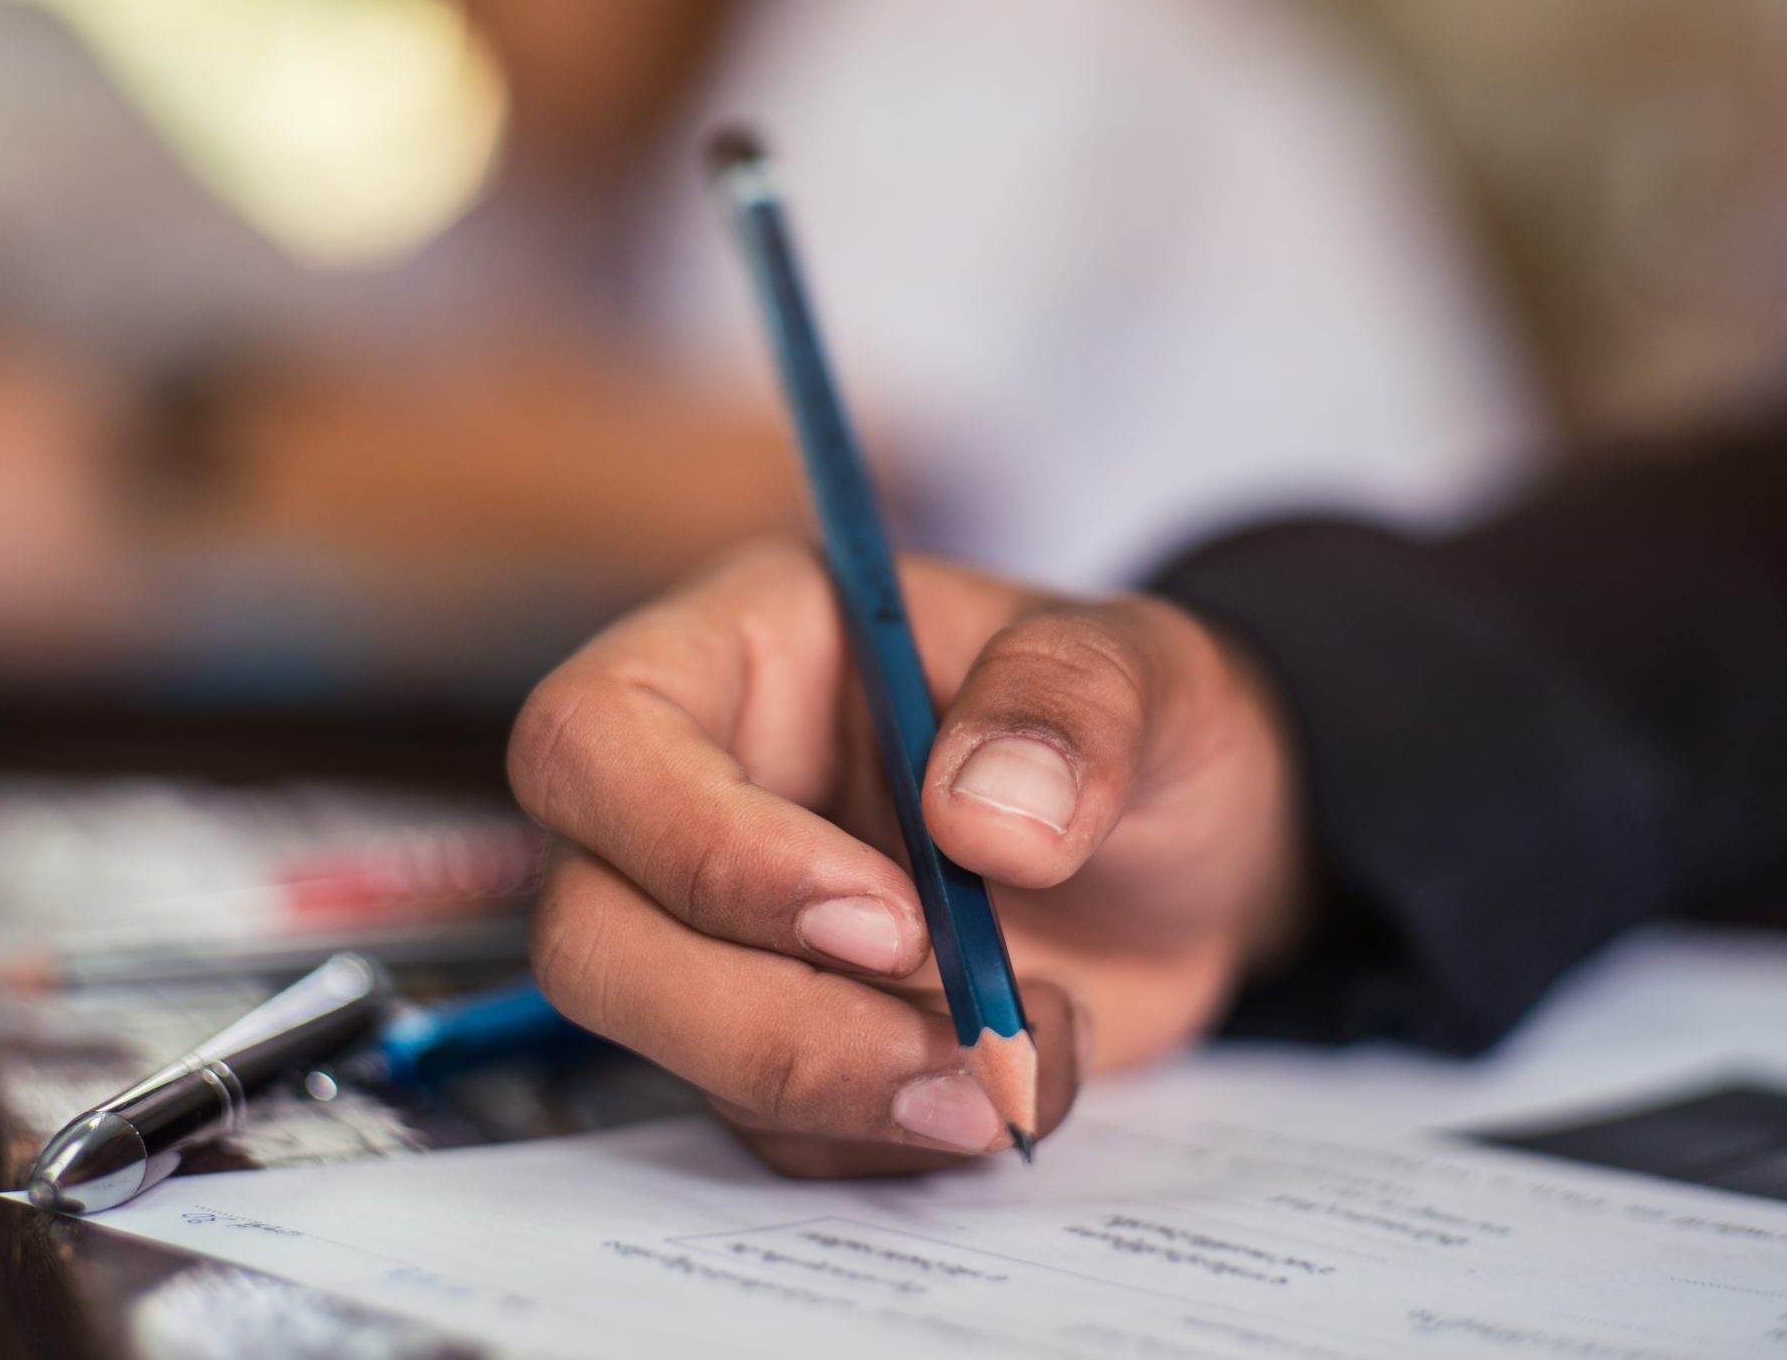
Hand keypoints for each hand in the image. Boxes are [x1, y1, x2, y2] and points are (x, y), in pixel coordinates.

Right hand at [508, 538, 1308, 1176]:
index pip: (597, 739)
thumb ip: (1078, 704)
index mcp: (740, 649)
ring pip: (668, 1054)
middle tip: (949, 1041)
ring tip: (1026, 1049)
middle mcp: (692, 791)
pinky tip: (1022, 1070)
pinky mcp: (771, 1040)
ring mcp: (718, 931)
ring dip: (850, 1089)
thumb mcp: (1153, 671)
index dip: (702, 846)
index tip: (885, 919)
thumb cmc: (1142, 727)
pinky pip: (772, 1133)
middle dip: (759, 1021)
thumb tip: (983, 813)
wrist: (1198, 865)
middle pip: (589, 933)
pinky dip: (901, 1137)